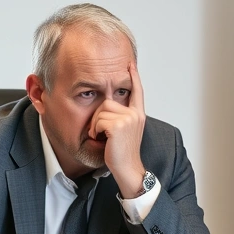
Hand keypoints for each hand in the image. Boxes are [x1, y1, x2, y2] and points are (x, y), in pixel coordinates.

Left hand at [89, 62, 145, 197]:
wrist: (128, 170)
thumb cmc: (122, 154)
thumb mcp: (125, 132)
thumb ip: (121, 116)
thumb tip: (109, 103)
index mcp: (138, 114)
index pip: (137, 90)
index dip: (133, 76)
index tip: (130, 62)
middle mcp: (136, 114)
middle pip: (108, 100)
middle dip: (98, 116)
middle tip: (100, 133)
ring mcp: (129, 119)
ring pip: (102, 109)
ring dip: (95, 124)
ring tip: (101, 137)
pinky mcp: (119, 125)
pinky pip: (98, 120)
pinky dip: (95, 130)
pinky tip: (101, 140)